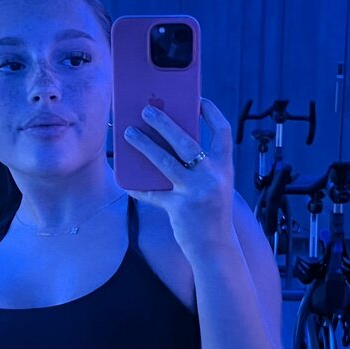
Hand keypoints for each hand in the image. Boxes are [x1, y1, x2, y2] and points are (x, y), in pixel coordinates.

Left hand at [121, 97, 235, 261]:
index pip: (222, 132)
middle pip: (186, 141)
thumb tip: (169, 144)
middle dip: (164, 123)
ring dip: (144, 145)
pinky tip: (125, 180)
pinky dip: (138, 187)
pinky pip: (152, 194)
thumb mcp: (214, 185)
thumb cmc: (212, 213)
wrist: (216, 248)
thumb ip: (199, 167)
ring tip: (128, 133)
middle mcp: (212, 177)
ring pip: (165, 161)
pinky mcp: (179, 209)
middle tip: (146, 110)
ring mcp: (196, 193)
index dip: (211, 113)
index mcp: (224, 168)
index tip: (198, 100)